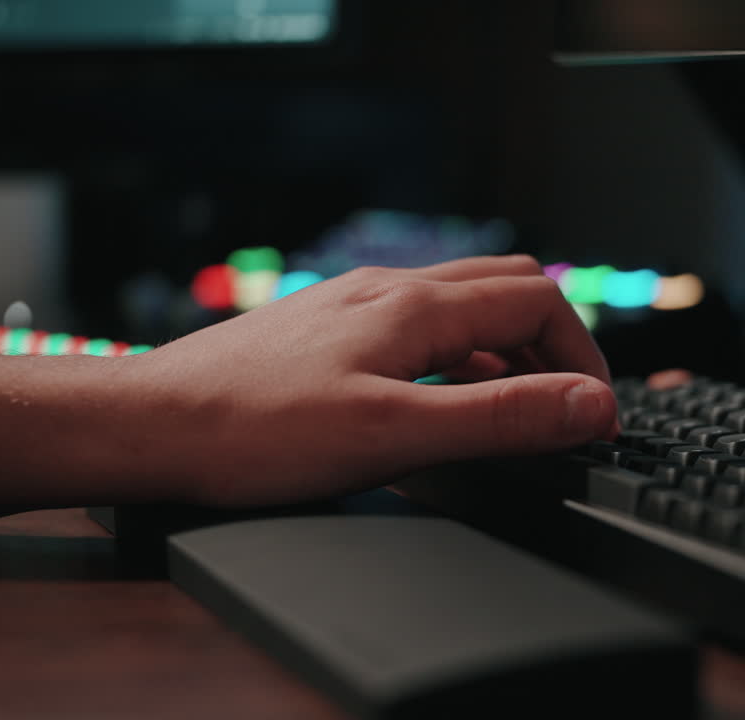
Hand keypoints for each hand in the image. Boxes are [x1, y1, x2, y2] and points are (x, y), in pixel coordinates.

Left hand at [135, 255, 617, 505]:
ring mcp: (351, 304)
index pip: (537, 299)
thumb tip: (587, 405)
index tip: (594, 413)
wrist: (150, 426)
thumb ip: (498, 417)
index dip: (582, 355)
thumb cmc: (253, 432)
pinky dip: (454, 355)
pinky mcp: (324, 328)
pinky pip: (413, 324)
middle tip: (563, 403)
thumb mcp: (394, 435)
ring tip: (511, 409)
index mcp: (412, 306)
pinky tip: (435, 401)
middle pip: (504, 286)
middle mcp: (385, 289)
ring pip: (458, 303)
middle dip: (552, 340)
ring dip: (504, 347)